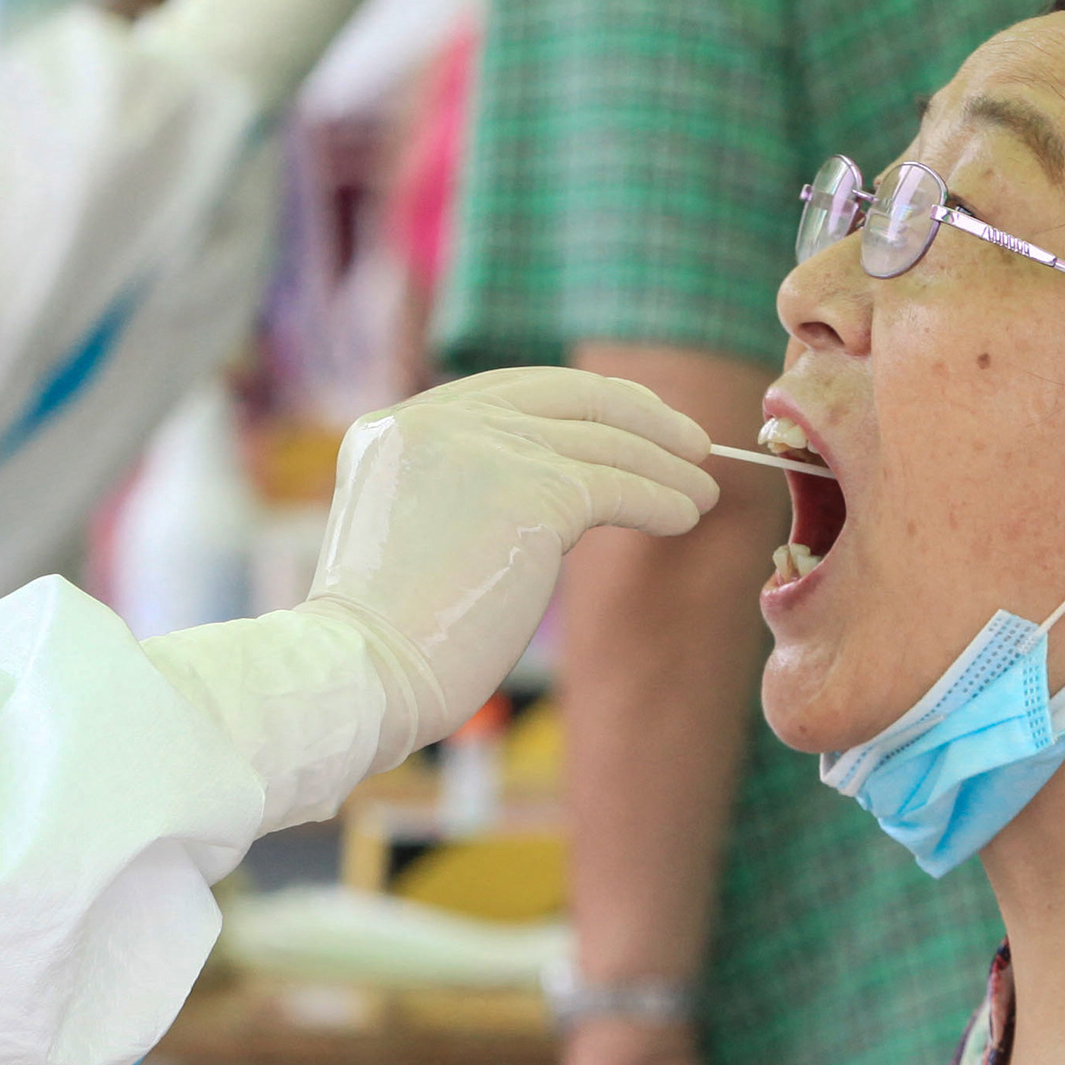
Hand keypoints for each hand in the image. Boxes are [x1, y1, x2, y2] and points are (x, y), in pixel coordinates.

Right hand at [312, 366, 718, 757]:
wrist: (360, 673)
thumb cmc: (384, 640)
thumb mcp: (410, 533)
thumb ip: (462, 492)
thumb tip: (555, 493)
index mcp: (397, 427)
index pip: (513, 391)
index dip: (587, 404)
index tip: (636, 422)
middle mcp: (437, 421)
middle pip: (566, 397)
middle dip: (640, 416)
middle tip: (691, 443)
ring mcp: (483, 449)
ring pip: (602, 441)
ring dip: (664, 465)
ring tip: (704, 491)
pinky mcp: (527, 491)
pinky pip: (617, 485)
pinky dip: (659, 499)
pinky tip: (684, 516)